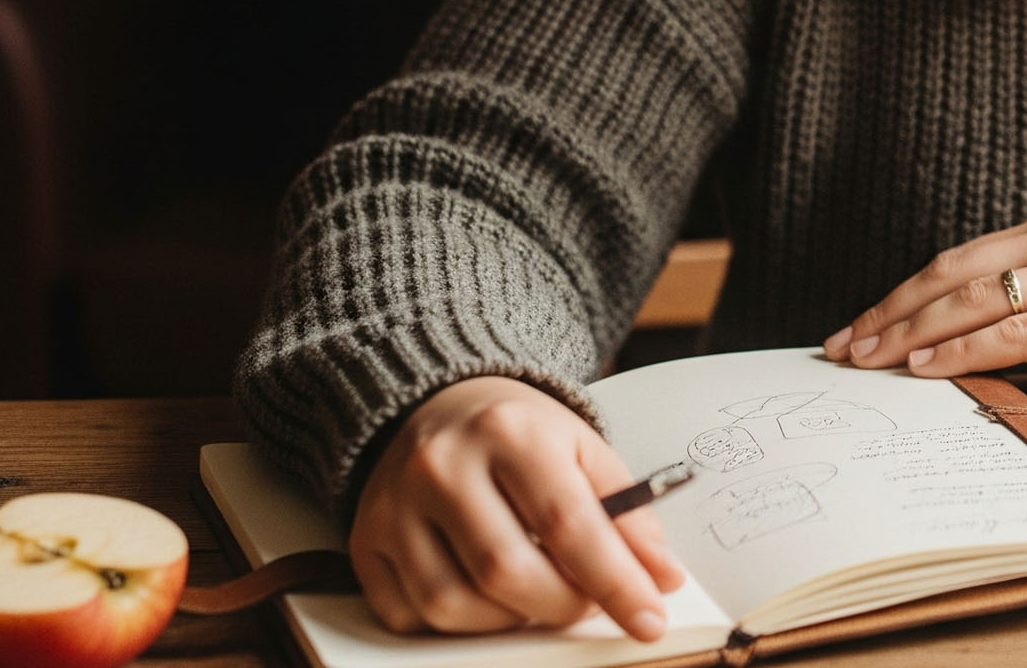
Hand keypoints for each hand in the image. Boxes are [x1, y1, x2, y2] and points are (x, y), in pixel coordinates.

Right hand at [350, 376, 684, 637]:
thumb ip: (627, 511)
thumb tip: (660, 576)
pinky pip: (410, 616)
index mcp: (507, 431)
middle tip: (587, 602)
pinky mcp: (365, 542)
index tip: (648, 616)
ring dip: (509, 618)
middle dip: (562, 605)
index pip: (567, 523)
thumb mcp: (581, 447)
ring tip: (535, 590)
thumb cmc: (514, 433)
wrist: (431, 404)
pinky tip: (481, 591)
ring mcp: (393, 506)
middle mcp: (441, 465)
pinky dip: (456, 622)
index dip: (614, 581)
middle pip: (506, 572)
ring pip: (454, 605)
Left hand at [822, 206, 1026, 392]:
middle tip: (844, 346)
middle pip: (952, 274)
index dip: (902, 294)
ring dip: (913, 335)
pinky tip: (928, 368)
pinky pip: (1016, 334)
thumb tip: (968, 333)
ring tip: (870, 361)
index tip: (860, 325)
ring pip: (974, 302)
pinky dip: (963, 351)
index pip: (957, 260)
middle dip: (890, 313)